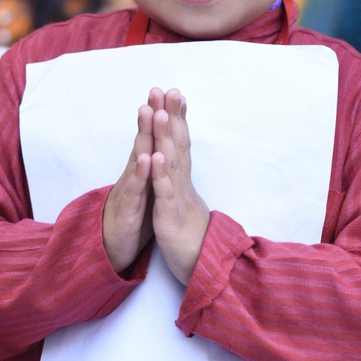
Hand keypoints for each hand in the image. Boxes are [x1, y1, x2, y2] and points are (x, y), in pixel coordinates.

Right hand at [102, 90, 159, 272]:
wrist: (112, 249)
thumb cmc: (133, 217)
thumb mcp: (148, 189)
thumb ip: (155, 168)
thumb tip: (166, 147)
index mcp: (145, 170)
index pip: (155, 139)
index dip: (164, 117)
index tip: (176, 94)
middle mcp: (136, 174)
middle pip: (144, 140)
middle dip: (152, 115)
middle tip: (158, 90)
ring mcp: (129, 189)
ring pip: (137, 157)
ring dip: (144, 135)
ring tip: (149, 112)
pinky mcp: (127, 209)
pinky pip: (135, 189)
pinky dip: (141, 173)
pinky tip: (147, 158)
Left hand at [150, 88, 209, 285]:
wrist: (205, 271)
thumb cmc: (195, 240)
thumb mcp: (186, 205)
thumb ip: (183, 184)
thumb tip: (181, 165)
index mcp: (183, 182)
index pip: (181, 144)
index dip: (177, 118)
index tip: (174, 93)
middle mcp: (183, 185)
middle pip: (178, 145)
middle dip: (171, 116)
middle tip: (168, 89)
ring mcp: (178, 200)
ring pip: (172, 164)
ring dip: (165, 137)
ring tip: (159, 112)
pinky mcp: (171, 219)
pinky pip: (165, 194)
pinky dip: (160, 174)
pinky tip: (155, 156)